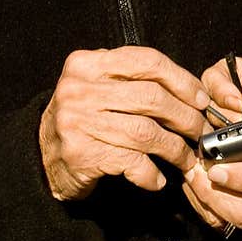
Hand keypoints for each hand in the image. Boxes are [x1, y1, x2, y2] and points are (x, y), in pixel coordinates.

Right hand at [39, 47, 208, 200]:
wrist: (40, 157)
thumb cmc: (82, 119)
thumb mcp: (100, 86)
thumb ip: (135, 80)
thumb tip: (193, 91)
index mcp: (89, 63)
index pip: (147, 62)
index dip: (182, 80)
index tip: (201, 99)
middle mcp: (80, 88)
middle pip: (152, 97)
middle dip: (185, 117)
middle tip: (200, 131)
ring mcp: (78, 121)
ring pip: (146, 132)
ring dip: (175, 149)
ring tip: (186, 158)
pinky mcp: (82, 153)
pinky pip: (131, 161)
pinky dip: (151, 173)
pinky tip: (157, 179)